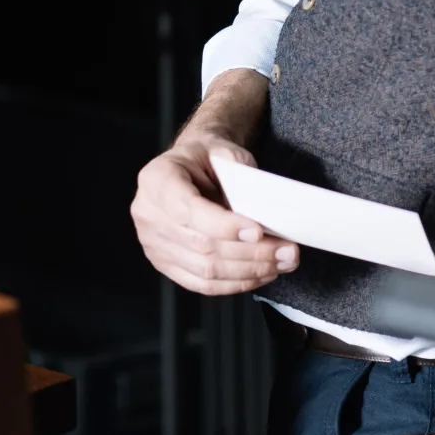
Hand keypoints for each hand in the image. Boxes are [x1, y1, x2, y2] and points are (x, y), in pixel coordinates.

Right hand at [131, 123, 299, 297]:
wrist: (193, 169)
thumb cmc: (208, 159)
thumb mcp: (224, 150)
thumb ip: (238, 169)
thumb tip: (262, 205)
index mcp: (157, 179)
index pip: (188, 209)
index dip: (224, 225)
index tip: (258, 231)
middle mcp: (148, 213)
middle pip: (201, 244)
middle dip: (250, 252)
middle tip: (286, 250)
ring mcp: (153, 244)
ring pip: (205, 270)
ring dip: (249, 271)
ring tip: (282, 262)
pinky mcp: (166, 265)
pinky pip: (202, 284)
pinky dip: (236, 283)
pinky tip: (261, 274)